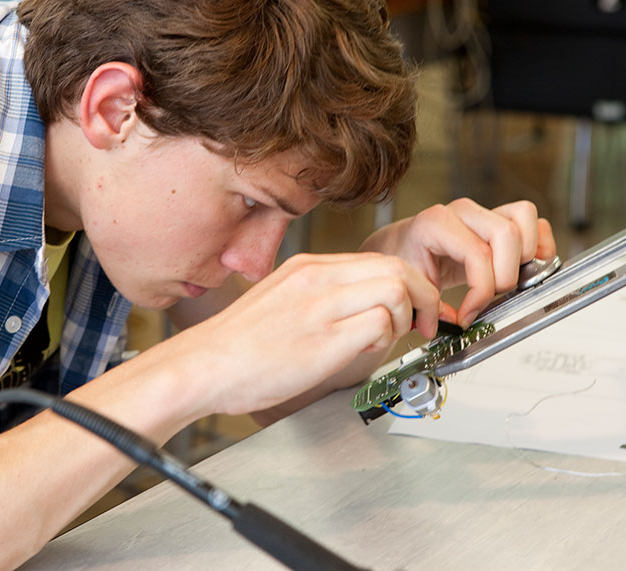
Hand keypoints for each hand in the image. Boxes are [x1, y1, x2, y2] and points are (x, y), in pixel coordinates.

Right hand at [178, 251, 440, 415]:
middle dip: (422, 297)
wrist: (202, 366)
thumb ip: (319, 297)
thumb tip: (360, 310)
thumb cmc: (236, 346)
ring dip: (405, 317)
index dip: (408, 284)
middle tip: (423, 323)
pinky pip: (380, 324)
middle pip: (397, 267)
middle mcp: (316, 278)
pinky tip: (365, 352)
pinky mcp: (322, 340)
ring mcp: (319, 306)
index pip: (379, 259)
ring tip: (390, 339)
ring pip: (395, 289)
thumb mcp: (279, 301)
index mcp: (306, 268)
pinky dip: (386, 340)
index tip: (413, 309)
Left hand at [359, 199, 555, 327]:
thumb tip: (455, 323)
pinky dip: (537, 244)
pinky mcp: (499, 217)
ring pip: (524, 219)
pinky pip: (532, 221)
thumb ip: (430, 306)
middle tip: (491, 296)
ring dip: (524, 255)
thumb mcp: (412, 285)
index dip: (481, 291)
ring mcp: (483, 211)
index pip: (477, 254)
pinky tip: (523, 266)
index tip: (469, 313)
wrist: (403, 245)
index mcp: (436, 224)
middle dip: (505, 275)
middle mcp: (463, 212)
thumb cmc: (407, 260)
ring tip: (507, 278)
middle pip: (506, 234)